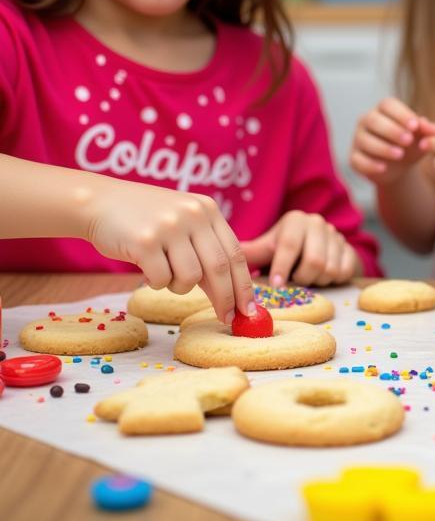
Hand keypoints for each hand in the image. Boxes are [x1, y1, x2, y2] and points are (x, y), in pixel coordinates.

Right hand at [86, 181, 253, 325]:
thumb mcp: (184, 222)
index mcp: (208, 210)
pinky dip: (156, 282)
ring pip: (190, 277)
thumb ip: (206, 248)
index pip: (236, 253)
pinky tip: (146, 265)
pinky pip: (161, 280)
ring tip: (165, 272)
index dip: (244, 284)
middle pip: (219, 268)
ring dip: (180, 287)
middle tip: (226, 318)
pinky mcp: (144, 241)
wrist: (100, 201)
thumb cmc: (146, 220)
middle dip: (225, 298)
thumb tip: (232, 293)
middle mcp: (193, 215)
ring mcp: (169, 226)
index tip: (249, 310)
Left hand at [240, 210, 358, 286]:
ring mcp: (337, 236)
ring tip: (307, 276)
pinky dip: (331, 280)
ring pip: (329, 268)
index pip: (290, 245)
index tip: (276, 284)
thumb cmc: (286, 249)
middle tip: (295, 280)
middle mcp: (318, 223)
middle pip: (314, 260)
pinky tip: (322, 276)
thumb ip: (250, 252)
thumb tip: (220, 258)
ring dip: (316, 280)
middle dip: (302, 277)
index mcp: (296, 220)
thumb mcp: (268, 248)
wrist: (320, 246)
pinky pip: (343, 272)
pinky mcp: (350, 250)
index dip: (283, 267)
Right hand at [349, 98, 424, 185]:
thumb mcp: (421, 137)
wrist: (401, 168)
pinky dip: (370, 164)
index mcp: (383, 110)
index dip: (400, 114)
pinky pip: (357, 159)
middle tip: (408, 140)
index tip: (415, 126)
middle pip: (374, 120)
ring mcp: (358, 138)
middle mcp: (366, 120)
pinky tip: (383, 168)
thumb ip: (423, 129)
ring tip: (400, 154)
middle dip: (392, 130)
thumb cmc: (411, 145)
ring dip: (382, 147)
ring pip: (365, 140)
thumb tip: (423, 122)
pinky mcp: (354, 157)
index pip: (387, 104)